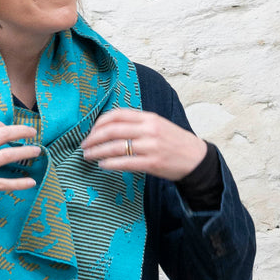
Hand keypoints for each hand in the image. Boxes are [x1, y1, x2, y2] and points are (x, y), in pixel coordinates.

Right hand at [0, 120, 39, 223]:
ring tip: (37, 151)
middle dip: (21, 131)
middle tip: (33, 132)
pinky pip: (3, 183)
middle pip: (3, 134)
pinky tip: (31, 183)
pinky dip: (19, 183)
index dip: (2, 124)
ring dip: (25, 152)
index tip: (7, 130)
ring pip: (7, 156)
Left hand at [81, 108, 206, 180]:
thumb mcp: (157, 126)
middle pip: (112, 130)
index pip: (117, 114)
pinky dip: (110, 164)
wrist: (196, 159)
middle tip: (83, 145)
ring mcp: (151, 146)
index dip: (99, 123)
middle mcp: (149, 129)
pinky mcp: (152, 163)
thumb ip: (137, 124)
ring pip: (116, 147)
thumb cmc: (174, 143)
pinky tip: (103, 165)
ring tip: (88, 156)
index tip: (90, 131)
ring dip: (97, 152)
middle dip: (93, 138)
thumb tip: (109, 128)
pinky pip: (125, 162)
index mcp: (149, 117)